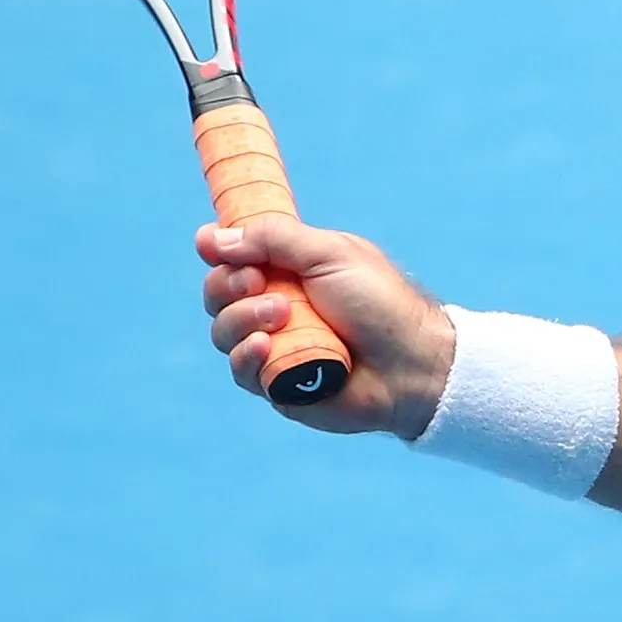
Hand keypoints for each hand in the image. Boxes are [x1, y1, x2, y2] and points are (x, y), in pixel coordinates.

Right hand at [195, 215, 453, 436]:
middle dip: (228, 283)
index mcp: (289, 270)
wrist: (411, 363)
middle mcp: (275, 307)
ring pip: (222, 331)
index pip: (234, 256)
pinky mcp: (276, 384)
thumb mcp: (329, 254)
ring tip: (281, 314)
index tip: (210, 244)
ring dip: (241, 317)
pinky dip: (246, 355)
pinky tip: (266, 346)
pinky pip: (240, 370)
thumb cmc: (380, 304)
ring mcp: (274, 346)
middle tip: (257, 281)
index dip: (218, 249)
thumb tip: (214, 237)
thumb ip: (273, 239)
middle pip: (217, 292)